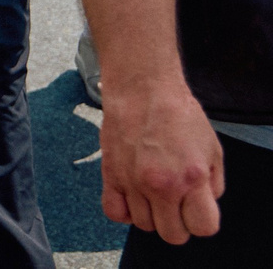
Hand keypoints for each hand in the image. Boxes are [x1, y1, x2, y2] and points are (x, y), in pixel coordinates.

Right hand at [102, 78, 224, 244]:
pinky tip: (133, 197)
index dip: (202, 220)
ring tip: (154, 194)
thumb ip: (213, 185)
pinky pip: (114, 212)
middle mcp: (161, 185)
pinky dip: (124, 211)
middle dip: (179, 223)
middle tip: (177, 203)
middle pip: (172, 235)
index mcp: (192, 178)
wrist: (142, 88)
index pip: (203, 228)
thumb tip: (202, 204)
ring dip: (152, 215)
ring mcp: (133, 181)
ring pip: (144, 225)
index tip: (197, 207)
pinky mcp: (110, 173)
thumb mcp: (213, 149)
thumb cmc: (179, 114)